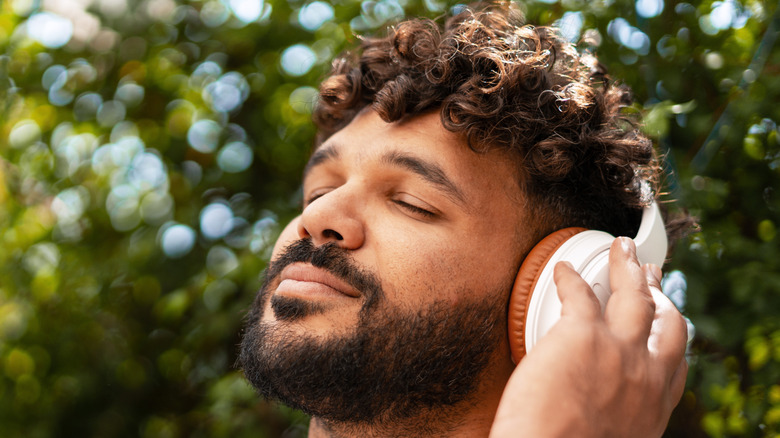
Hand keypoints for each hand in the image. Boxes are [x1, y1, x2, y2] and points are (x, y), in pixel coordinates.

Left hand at [490, 237, 687, 437]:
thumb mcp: (614, 437)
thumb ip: (616, 418)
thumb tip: (598, 414)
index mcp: (653, 406)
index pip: (673, 363)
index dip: (670, 338)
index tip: (665, 325)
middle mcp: (646, 375)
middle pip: (664, 320)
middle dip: (658, 293)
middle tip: (651, 274)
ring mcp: (618, 350)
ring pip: (633, 295)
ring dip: (628, 268)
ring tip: (622, 251)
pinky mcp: (581, 334)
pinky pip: (578, 292)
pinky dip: (570, 277)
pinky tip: (563, 270)